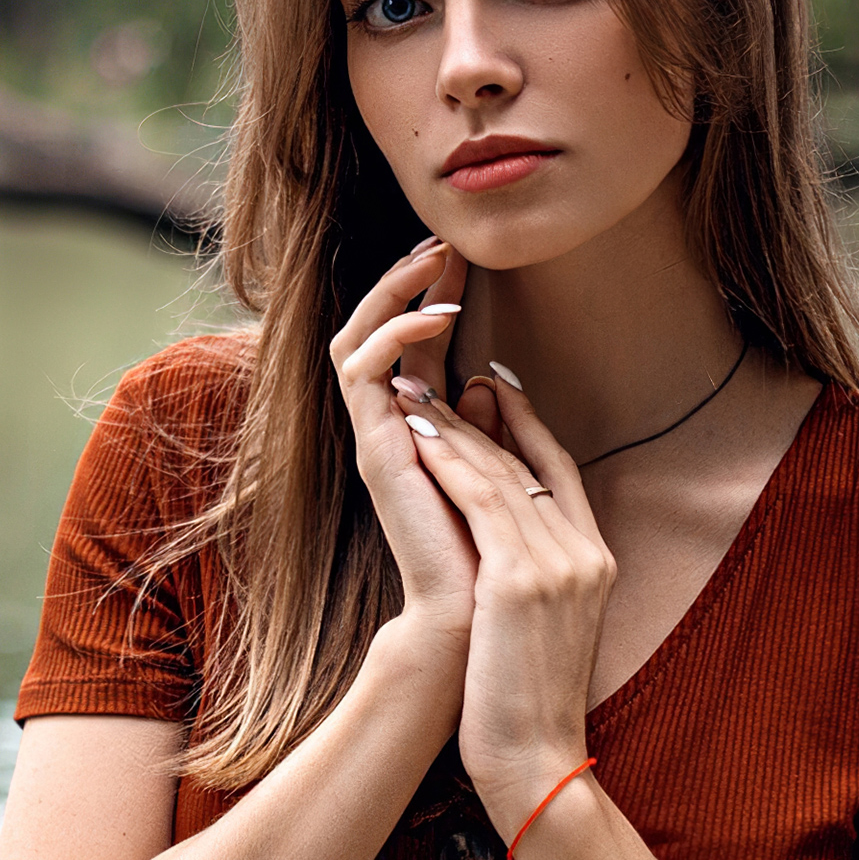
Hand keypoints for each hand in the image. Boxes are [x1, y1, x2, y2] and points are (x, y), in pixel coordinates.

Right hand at [325, 238, 481, 648]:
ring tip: (435, 261)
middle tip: (443, 240)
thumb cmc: (491, 557)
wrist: (470, 619)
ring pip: (356, 338)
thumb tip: (490, 377)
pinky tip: (435, 317)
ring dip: (393, 294)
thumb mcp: (501, 474)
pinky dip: (393, 335)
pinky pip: (361, 370)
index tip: (465, 255)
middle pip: (377, 331)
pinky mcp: (372, 447)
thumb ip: (492, 428)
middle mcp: (388, 428)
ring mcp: (374, 436)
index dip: (434, 294)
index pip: (415, 344)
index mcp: (418, 430)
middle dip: (407, 281)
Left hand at [399, 370, 612, 828]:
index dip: (529, 424)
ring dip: (455, 428)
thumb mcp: (540, 628)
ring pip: (501, 473)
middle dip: (483, 416)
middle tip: (442, 376)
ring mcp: (559, 564)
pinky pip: (482, 501)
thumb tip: (498, 539)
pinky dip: (450, 461)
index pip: (561, 472)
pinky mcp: (522, 579)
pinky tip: (418, 436)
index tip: (496, 387)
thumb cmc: (524, 705)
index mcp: (596, 561)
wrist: (534, 758)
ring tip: (416, 393)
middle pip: (529, 462)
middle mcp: (585, 553)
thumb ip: (531, 575)